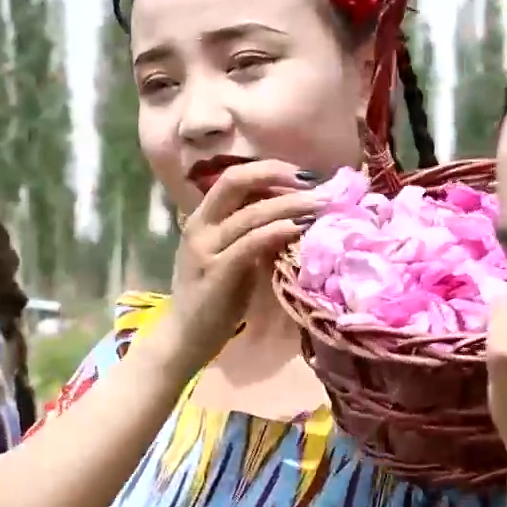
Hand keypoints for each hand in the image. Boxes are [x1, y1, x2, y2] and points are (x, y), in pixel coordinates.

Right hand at [160, 160, 323, 371]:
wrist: (186, 337)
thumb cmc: (213, 298)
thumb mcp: (230, 256)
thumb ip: (250, 232)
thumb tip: (291, 211)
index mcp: (202, 218)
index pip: (233, 177)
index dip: (268, 169)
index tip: (301, 174)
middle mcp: (200, 226)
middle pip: (236, 181)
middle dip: (277, 174)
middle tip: (314, 181)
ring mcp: (207, 249)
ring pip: (251, 212)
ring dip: (290, 203)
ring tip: (320, 203)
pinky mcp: (218, 272)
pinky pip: (251, 242)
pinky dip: (278, 230)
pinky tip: (300, 228)